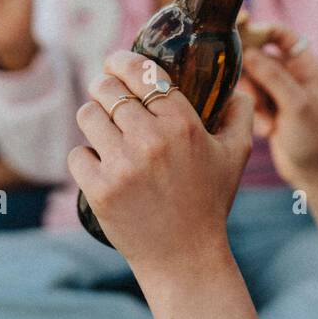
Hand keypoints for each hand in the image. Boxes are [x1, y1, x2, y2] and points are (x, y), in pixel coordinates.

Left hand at [67, 50, 254, 272]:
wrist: (185, 257)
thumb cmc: (209, 202)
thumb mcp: (236, 155)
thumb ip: (240, 114)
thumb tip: (237, 87)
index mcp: (183, 124)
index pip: (142, 73)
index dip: (123, 61)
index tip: (116, 62)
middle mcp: (151, 139)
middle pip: (108, 89)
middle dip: (103, 86)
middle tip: (104, 90)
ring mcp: (122, 165)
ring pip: (88, 115)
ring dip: (92, 116)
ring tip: (100, 124)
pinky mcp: (99, 189)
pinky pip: (77, 154)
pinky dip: (85, 156)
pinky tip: (97, 162)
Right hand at [239, 23, 317, 187]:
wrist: (311, 173)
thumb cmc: (312, 139)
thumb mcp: (295, 105)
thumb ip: (272, 76)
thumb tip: (248, 52)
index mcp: (304, 64)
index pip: (281, 34)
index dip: (261, 30)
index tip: (241, 36)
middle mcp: (289, 72)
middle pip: (257, 55)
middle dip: (252, 76)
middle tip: (254, 94)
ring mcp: (275, 90)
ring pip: (248, 79)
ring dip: (253, 100)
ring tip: (268, 121)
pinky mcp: (264, 106)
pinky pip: (247, 98)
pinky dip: (253, 113)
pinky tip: (267, 130)